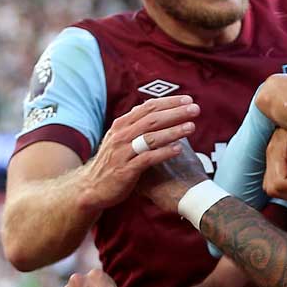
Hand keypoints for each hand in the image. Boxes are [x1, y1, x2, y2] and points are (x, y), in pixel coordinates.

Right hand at [78, 95, 198, 212]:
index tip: (188, 99)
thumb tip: (152, 106)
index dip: (169, 102)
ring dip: (173, 131)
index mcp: (121, 124)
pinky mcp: (125, 170)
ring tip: (191, 127)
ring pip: (150, 138)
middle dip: (175, 113)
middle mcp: (121, 135)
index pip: (148, 107)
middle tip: (195, 109)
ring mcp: (122, 153)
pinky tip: (178, 149)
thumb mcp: (120, 137)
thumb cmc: (112, 161)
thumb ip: (135, 123)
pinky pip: (147, 159)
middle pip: (152, 119)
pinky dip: (163, 153)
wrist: (91, 187)